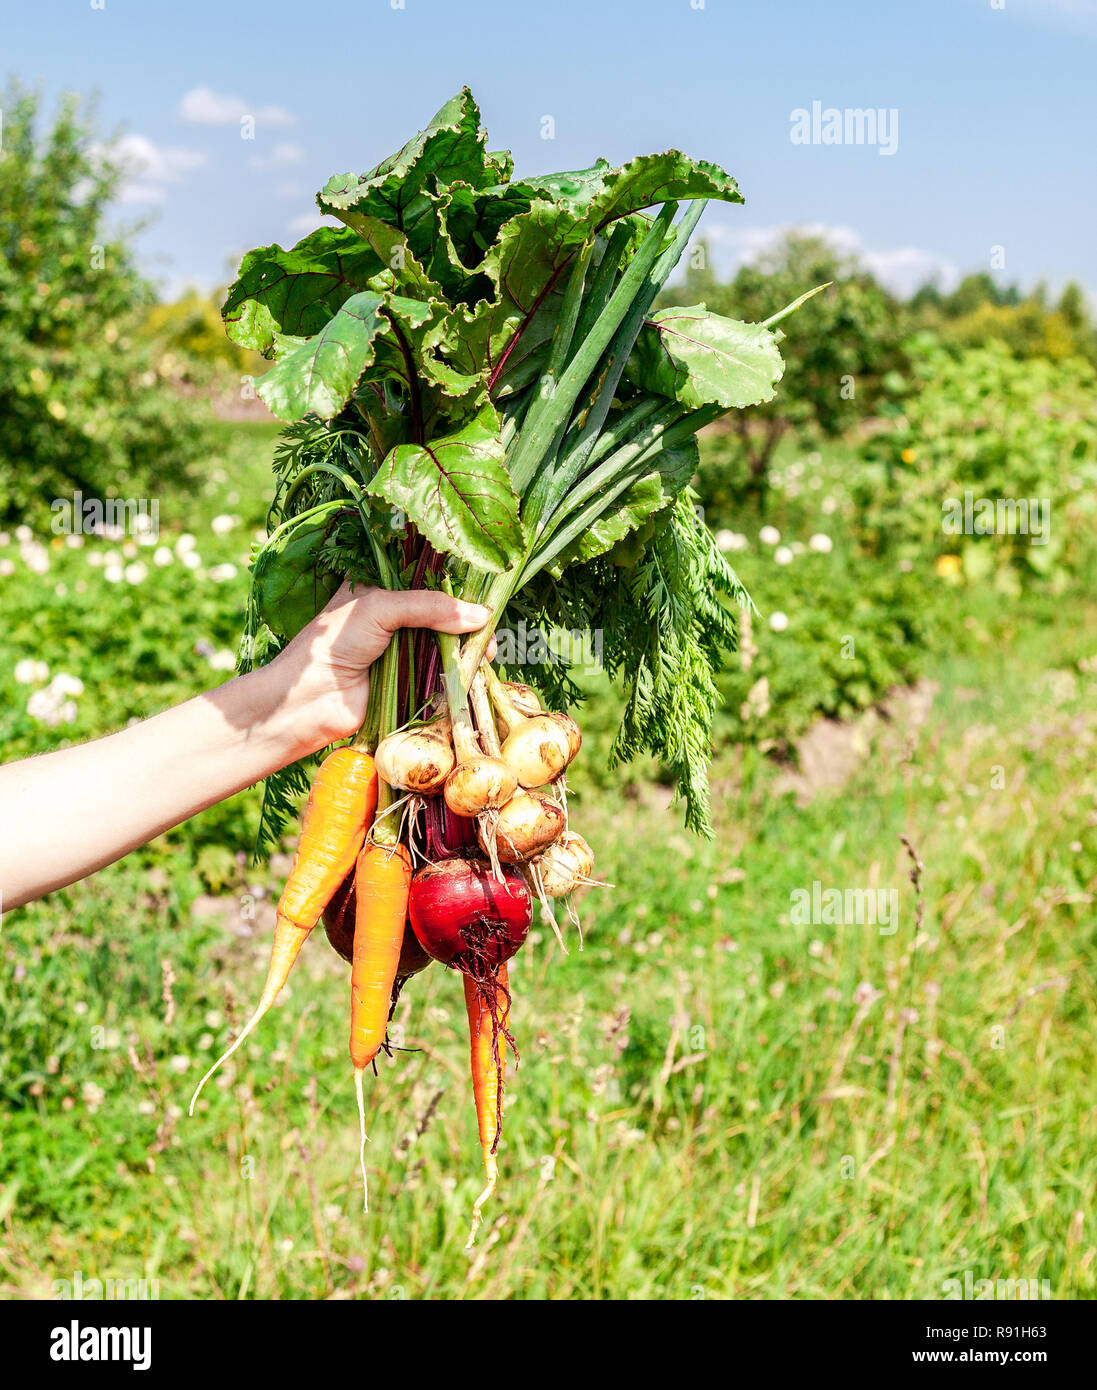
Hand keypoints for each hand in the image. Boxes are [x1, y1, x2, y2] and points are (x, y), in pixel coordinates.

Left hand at [265, 581, 492, 755]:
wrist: (308, 702)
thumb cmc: (333, 645)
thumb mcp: (380, 609)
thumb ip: (429, 607)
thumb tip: (480, 615)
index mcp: (378, 588)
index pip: (425, 578)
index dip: (454, 583)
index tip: (485, 587)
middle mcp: (391, 616)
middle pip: (440, 612)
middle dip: (466, 620)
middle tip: (489, 629)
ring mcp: (400, 650)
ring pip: (444, 644)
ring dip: (466, 649)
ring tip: (486, 654)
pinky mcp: (408, 681)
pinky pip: (440, 674)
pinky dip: (458, 674)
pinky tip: (477, 672)